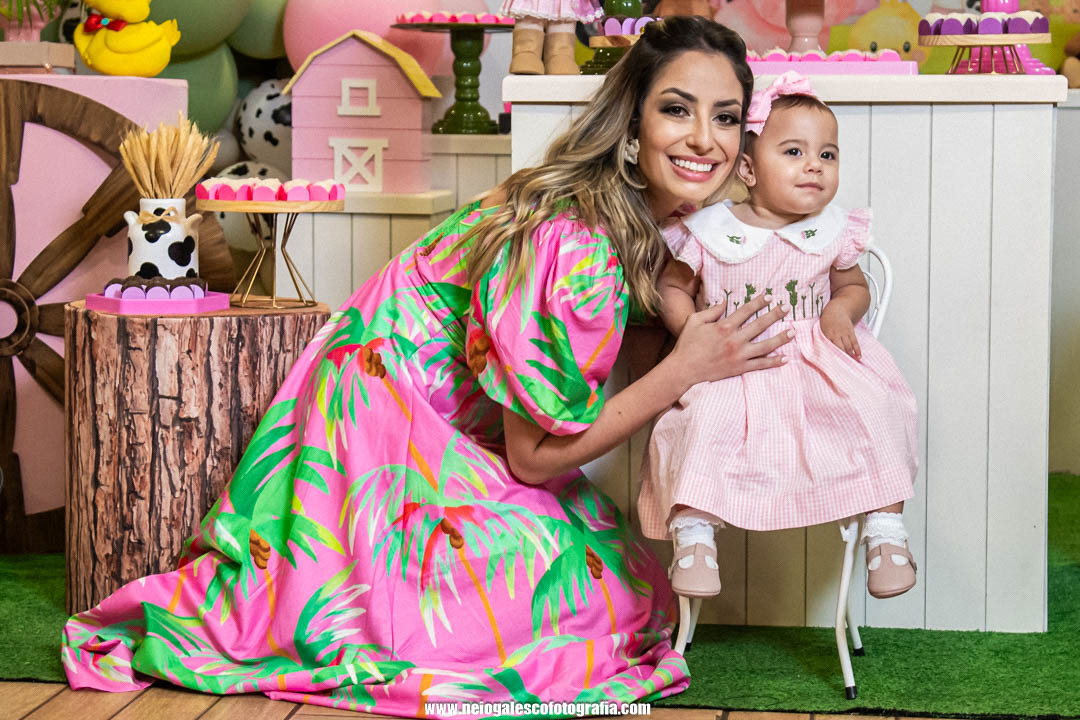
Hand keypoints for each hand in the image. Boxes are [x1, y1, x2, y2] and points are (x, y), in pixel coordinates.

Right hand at [668, 294, 791, 387]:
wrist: (684, 369)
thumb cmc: (687, 344)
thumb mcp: (695, 321)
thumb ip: (711, 311)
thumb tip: (724, 301)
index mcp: (724, 326)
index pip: (746, 310)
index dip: (759, 302)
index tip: (769, 297)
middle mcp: (735, 340)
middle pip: (760, 324)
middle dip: (775, 314)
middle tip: (787, 307)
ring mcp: (739, 355)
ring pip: (766, 345)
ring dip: (781, 338)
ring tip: (793, 332)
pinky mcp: (740, 368)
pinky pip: (760, 365)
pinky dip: (773, 362)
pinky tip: (784, 358)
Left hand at [820, 303, 860, 360]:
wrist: (838, 309)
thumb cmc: (827, 320)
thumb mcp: (820, 329)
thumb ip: (820, 339)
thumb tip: (816, 351)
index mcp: (826, 334)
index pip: (828, 347)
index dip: (830, 356)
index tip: (830, 365)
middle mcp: (836, 334)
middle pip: (839, 348)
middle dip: (841, 358)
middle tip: (842, 368)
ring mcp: (844, 333)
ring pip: (848, 346)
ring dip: (849, 355)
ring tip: (851, 364)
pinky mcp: (851, 332)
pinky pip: (855, 342)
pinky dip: (857, 350)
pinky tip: (858, 356)